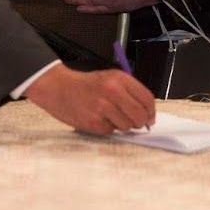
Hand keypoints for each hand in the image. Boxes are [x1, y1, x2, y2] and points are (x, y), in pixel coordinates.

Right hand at [24, 64, 155, 133]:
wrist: (58, 88)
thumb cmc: (85, 85)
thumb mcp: (109, 78)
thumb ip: (128, 92)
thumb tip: (147, 112)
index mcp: (119, 78)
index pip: (147, 98)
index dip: (151, 111)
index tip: (150, 117)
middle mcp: (113, 91)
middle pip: (140, 115)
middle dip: (140, 122)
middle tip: (135, 122)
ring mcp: (103, 107)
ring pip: (127, 126)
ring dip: (122, 125)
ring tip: (110, 116)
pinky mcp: (94, 122)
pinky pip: (111, 131)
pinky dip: (108, 128)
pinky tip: (99, 119)